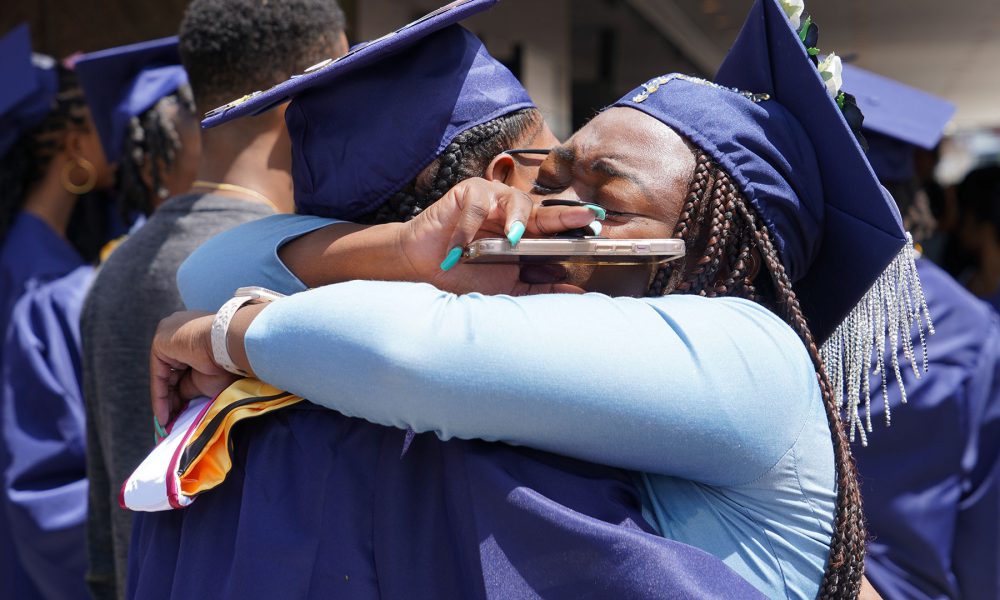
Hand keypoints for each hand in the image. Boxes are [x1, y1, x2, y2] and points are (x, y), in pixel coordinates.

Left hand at [150, 311, 237, 426]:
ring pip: (164, 376)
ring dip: (165, 401)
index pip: (185, 368)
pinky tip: (164, 416)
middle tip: (175, 420)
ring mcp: (169, 334)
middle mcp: (181, 331)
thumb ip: (192, 385)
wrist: (229, 344)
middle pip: (172, 373)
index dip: (183, 391)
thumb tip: (180, 403)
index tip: (184, 411)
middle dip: (173, 398)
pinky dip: (160, 397)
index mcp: (197, 335)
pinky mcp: (160, 342)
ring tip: (168, 424)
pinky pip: (159, 375)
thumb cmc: (229, 361)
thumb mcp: (210, 378)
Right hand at [397, 178, 598, 294]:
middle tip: (584, 217)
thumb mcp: (507, 285)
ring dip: (517, 220)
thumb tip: (576, 292)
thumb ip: (538, 286)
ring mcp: (492, 199)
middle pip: (542, 210)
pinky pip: (477, 205)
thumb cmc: (465, 274)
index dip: (576, 224)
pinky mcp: (468, 192)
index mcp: (526, 232)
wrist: (424, 267)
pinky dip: (469, 229)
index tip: (598, 225)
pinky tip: (461, 249)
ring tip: (514, 239)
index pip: (555, 227)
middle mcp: (513, 212)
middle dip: (564, 214)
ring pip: (516, 200)